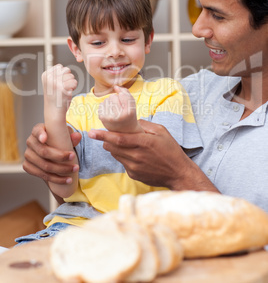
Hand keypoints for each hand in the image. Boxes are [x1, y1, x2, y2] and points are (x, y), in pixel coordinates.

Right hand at [23, 123, 80, 186]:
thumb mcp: (64, 134)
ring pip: (44, 166)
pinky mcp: (28, 166)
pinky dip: (56, 179)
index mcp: (38, 130)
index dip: (40, 135)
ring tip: (74, 170)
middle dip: (60, 156)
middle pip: (43, 152)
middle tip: (74, 157)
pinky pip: (41, 175)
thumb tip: (77, 136)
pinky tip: (66, 180)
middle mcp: (30, 142)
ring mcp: (28, 155)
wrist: (51, 150)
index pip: (37, 131)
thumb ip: (71, 136)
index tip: (45, 139)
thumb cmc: (58, 139)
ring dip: (61, 170)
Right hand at [42, 64, 77, 110]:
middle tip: (63, 86)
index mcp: (45, 75)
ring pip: (71, 76)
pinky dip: (74, 87)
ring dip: (71, 83)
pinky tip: (68, 92)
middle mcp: (49, 78)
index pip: (60, 66)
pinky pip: (74, 82)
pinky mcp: (63, 88)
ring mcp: (55, 83)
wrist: (54, 111)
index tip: (58, 83)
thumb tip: (62, 67)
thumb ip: (55, 74)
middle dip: (68, 77)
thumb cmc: (54, 97)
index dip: (62, 74)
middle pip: (66, 70)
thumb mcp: (50, 83)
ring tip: (64, 90)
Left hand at [88, 119, 218, 191]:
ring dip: (113, 148)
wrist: (178, 173)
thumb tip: (132, 121)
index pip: (118, 139)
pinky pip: (122, 163)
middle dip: (105, 140)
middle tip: (102, 134)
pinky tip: (131, 153)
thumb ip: (145, 124)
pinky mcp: (134, 175)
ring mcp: (134, 167)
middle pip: (113, 148)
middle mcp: (137, 156)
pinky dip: (122, 156)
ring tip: (119, 142)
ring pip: (116, 155)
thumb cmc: (171, 150)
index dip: (103, 135)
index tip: (92, 132)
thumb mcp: (162, 131)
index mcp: (143, 143)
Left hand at [98, 85, 142, 132]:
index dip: (123, 96)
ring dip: (110, 103)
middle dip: (116, 100)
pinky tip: (110, 113)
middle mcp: (118, 116)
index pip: (122, 94)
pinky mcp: (102, 118)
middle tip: (120, 109)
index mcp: (128, 112)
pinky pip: (101, 104)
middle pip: (113, 96)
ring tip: (115, 112)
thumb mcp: (132, 104)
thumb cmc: (129, 116)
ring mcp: (108, 117)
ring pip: (106, 99)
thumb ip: (126, 93)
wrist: (125, 131)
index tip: (125, 104)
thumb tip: (115, 86)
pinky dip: (105, 107)